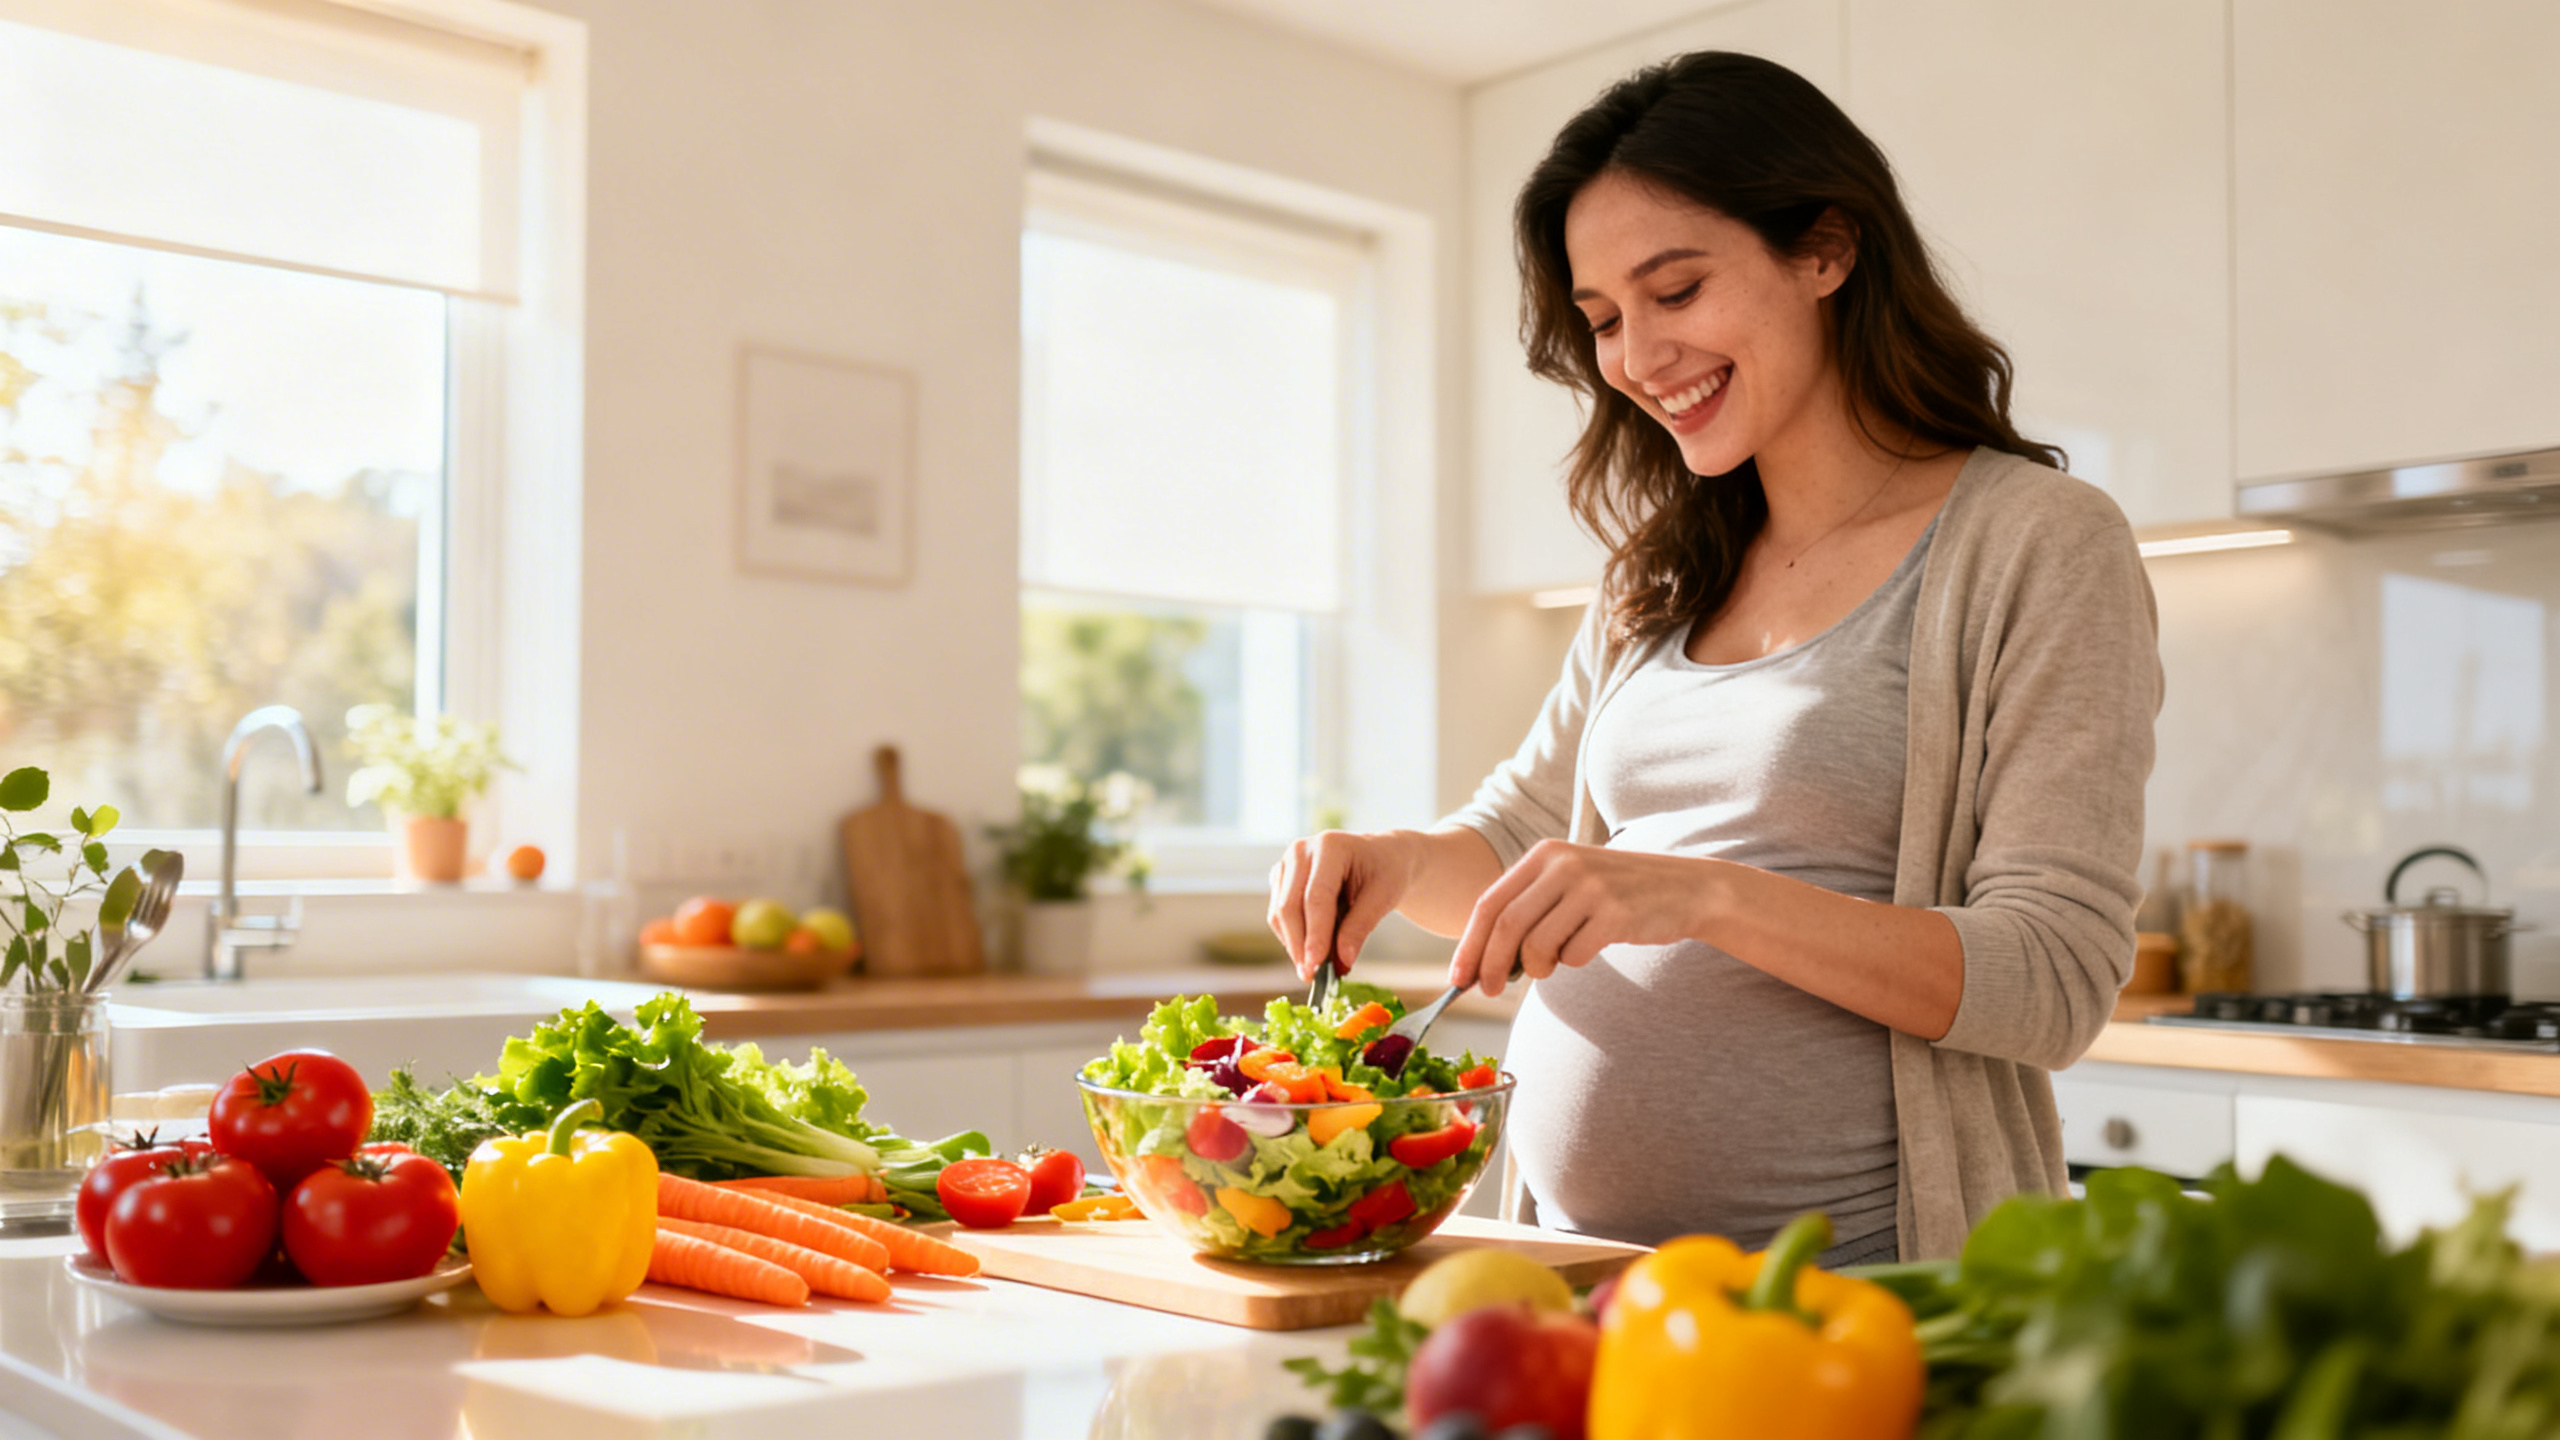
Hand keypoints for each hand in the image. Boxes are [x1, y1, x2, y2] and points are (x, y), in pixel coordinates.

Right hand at [1268, 830, 1421, 981]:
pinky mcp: (1281, 879)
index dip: (1314, 934)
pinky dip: (1293, 937)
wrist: (1381, 857)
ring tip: (1316, 968)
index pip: (1316, 897)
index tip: (1315, 966)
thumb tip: (1342, 962)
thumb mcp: (1384, 897)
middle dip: (1299, 945)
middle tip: (1310, 976)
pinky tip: (1313, 950)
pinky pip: (1278, 915)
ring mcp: (1286, 863)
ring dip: (1294, 944)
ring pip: (1279, 913)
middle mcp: (1301, 851)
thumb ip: (1360, 926)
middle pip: (1289, 906)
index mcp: (1330, 846)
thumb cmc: (1386, 872)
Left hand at [1448, 840, 1716, 996]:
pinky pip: (1575, 955)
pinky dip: (1574, 962)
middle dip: (1490, 966)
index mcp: (1544, 854)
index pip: (1489, 904)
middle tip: (1487, 992)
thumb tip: (1482, 961)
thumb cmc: (1617, 894)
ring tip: (1552, 964)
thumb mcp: (1568, 885)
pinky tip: (1590, 947)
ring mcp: (1590, 887)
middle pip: (1506, 926)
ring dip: (1538, 968)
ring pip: (1537, 945)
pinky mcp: (1616, 912)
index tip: (1459, 978)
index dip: (1469, 944)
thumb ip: (1529, 909)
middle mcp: (1563, 864)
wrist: (1685, 889)